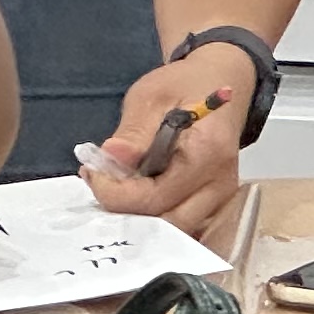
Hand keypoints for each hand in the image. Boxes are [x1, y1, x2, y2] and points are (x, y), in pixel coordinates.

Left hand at [83, 45, 253, 239]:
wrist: (220, 81)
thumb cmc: (185, 85)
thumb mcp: (151, 97)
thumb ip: (133, 133)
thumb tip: (111, 159)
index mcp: (207, 153)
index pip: (155, 197)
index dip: (116, 194)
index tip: (92, 174)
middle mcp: (220, 184)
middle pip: (168, 226)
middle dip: (127, 214)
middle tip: (101, 187)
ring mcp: (220, 198)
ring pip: (175, 231)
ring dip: (140, 219)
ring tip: (115, 190)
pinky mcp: (213, 203)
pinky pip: (181, 223)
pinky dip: (153, 218)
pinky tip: (133, 195)